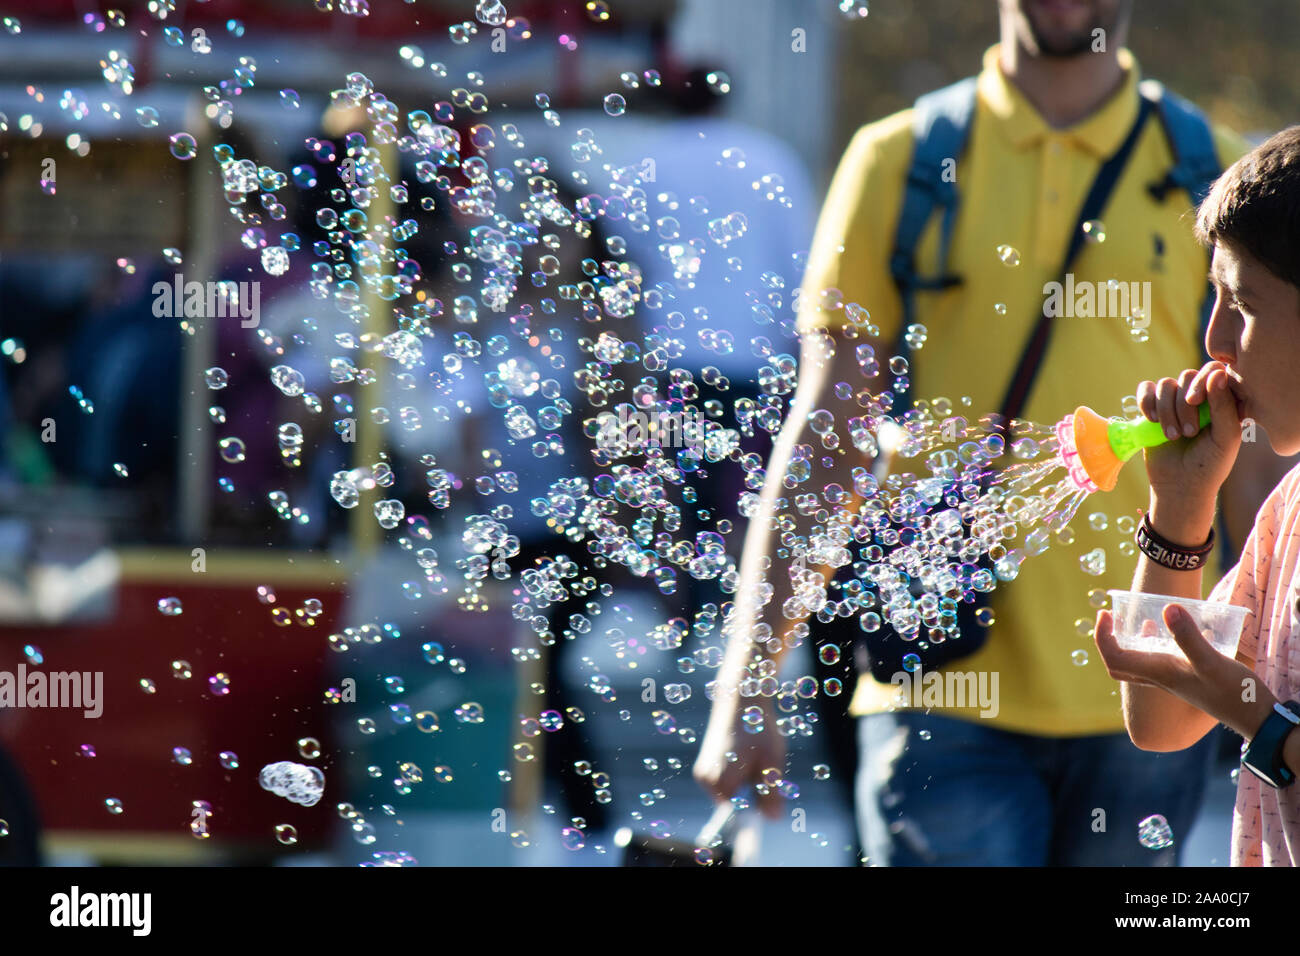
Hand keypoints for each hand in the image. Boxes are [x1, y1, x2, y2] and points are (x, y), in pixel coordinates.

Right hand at [693, 694, 784, 818]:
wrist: (740, 699)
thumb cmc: (756, 726)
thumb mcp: (771, 761)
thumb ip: (771, 792)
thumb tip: (773, 818)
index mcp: (719, 781)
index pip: (738, 814)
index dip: (757, 808)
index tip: (770, 802)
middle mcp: (705, 780)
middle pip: (736, 802)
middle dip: (754, 792)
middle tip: (764, 766)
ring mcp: (703, 773)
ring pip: (733, 791)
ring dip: (749, 781)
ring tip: (755, 755)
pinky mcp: (706, 766)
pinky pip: (728, 781)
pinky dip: (741, 773)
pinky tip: (746, 753)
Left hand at [1094, 603, 1257, 735]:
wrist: (1257, 718)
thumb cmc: (1235, 693)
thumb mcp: (1212, 661)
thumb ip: (1188, 637)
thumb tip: (1166, 608)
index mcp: (1158, 673)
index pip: (1114, 658)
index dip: (1102, 636)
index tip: (1105, 613)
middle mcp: (1160, 679)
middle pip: (1120, 664)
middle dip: (1109, 641)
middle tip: (1111, 618)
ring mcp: (1174, 681)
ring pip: (1140, 662)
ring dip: (1131, 642)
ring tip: (1139, 619)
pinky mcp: (1189, 679)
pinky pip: (1160, 662)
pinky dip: (1157, 645)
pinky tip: (1174, 631)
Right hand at [1136, 362, 1241, 518]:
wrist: (1180, 486)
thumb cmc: (1210, 465)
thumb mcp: (1225, 437)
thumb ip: (1224, 405)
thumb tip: (1216, 373)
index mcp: (1222, 400)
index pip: (1213, 371)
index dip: (1201, 381)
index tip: (1195, 402)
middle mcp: (1199, 397)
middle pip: (1186, 376)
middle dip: (1183, 405)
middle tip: (1188, 433)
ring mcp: (1174, 402)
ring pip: (1164, 384)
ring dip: (1166, 411)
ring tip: (1172, 436)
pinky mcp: (1152, 409)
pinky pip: (1145, 389)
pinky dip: (1146, 402)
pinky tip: (1151, 420)